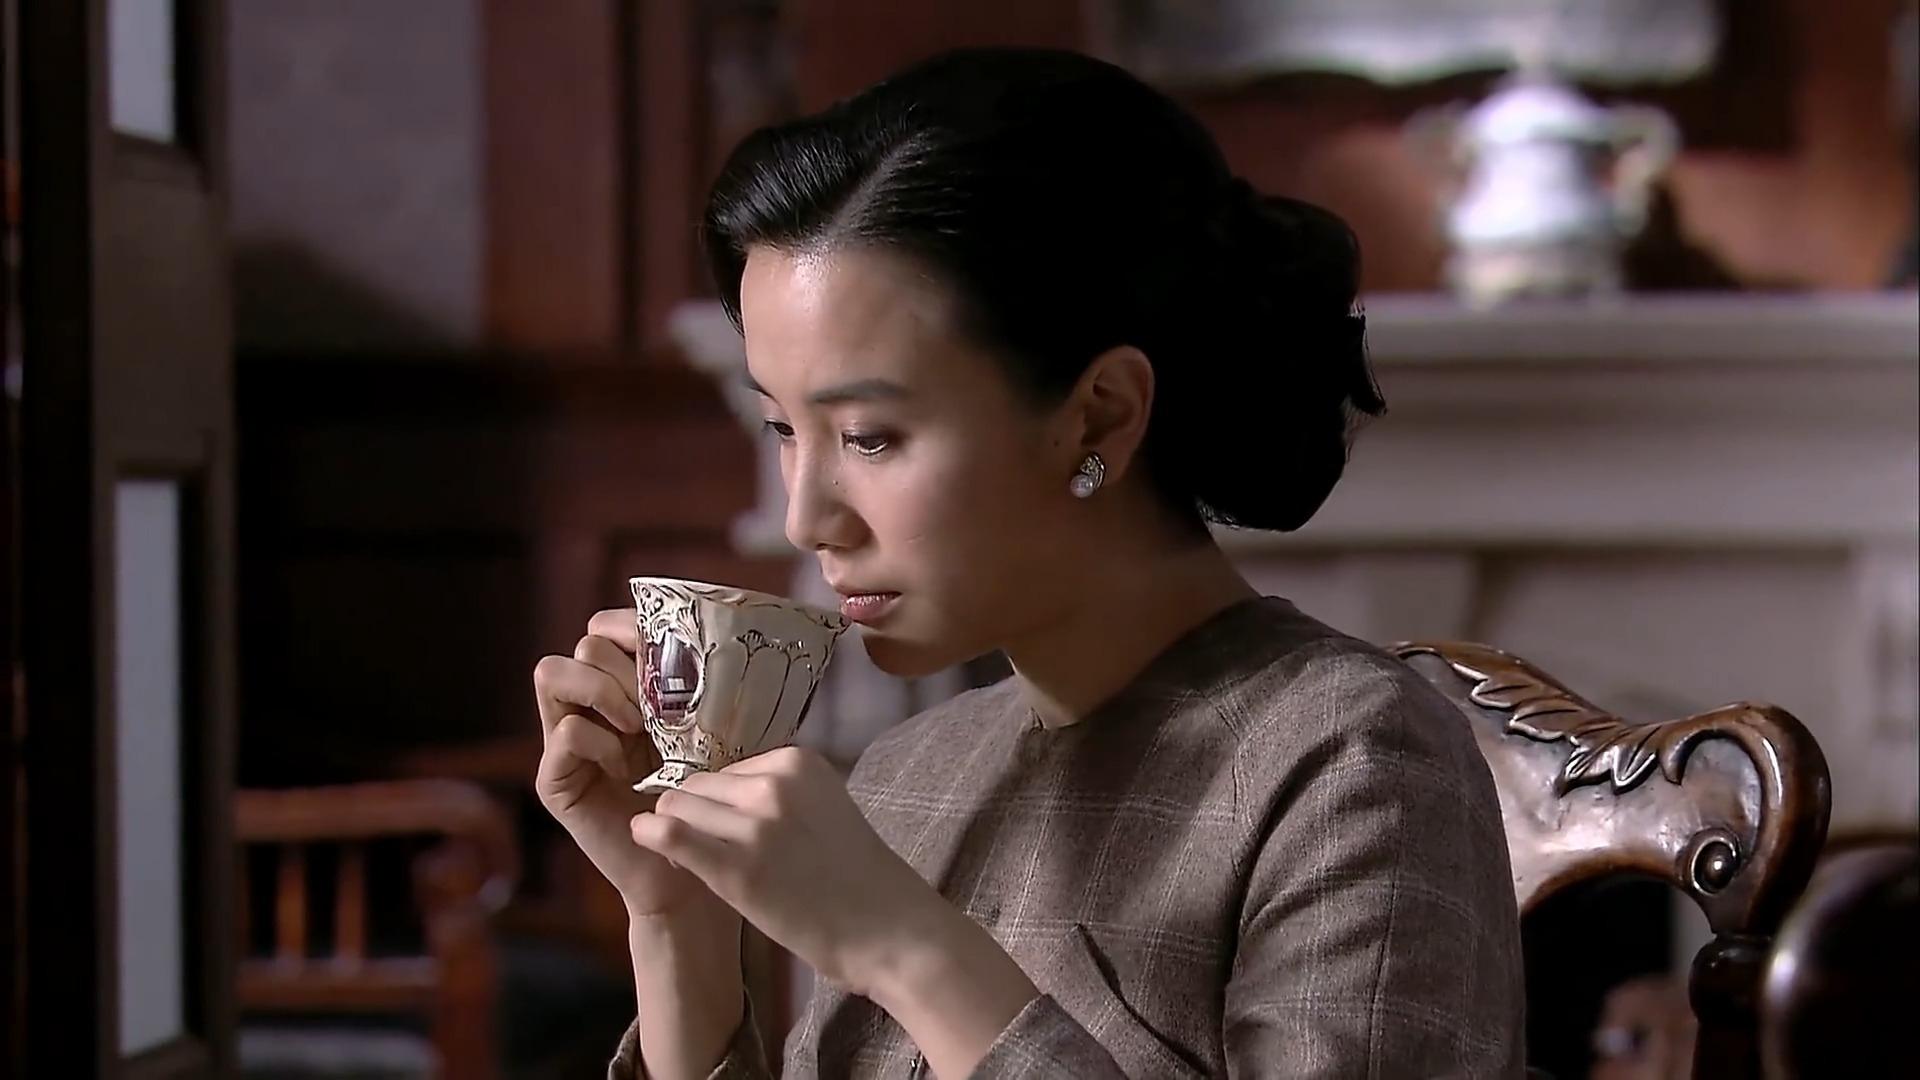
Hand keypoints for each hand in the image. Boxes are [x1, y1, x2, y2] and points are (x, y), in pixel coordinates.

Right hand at [533, 608, 717, 918]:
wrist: (694, 872)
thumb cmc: (711, 801)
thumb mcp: (713, 734)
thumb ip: (705, 689)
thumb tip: (728, 633)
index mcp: (627, 688)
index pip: (607, 627)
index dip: (631, 625)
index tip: (672, 647)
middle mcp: (591, 707)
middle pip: (585, 645)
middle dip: (625, 662)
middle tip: (659, 703)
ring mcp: (566, 741)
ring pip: (553, 672)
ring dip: (602, 689)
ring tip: (639, 726)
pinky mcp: (556, 779)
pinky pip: (564, 732)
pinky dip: (598, 740)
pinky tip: (628, 767)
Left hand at [628, 747, 947, 996]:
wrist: (891, 930)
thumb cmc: (859, 877)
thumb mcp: (823, 808)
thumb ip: (778, 794)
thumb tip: (720, 795)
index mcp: (798, 762)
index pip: (727, 769)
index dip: (719, 800)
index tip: (728, 830)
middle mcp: (775, 783)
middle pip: (697, 784)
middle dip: (693, 812)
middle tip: (706, 848)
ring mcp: (756, 824)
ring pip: (676, 805)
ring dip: (674, 828)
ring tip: (695, 859)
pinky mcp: (737, 868)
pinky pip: (669, 833)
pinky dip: (650, 834)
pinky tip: (648, 841)